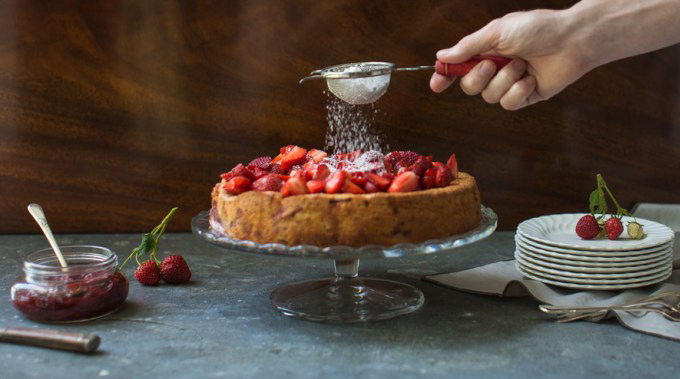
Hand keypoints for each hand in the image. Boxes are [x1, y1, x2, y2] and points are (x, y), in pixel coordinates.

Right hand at [430, 9, 590, 109]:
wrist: (573, 40)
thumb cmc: (538, 28)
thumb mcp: (498, 31)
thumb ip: (468, 46)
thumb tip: (441, 56)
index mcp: (486, 50)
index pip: (458, 67)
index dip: (445, 77)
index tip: (436, 84)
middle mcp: (496, 68)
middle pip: (470, 87)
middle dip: (478, 78)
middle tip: (493, 64)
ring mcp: (510, 84)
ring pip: (490, 97)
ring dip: (505, 81)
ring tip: (523, 65)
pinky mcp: (525, 96)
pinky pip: (509, 104)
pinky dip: (518, 91)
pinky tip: (531, 79)